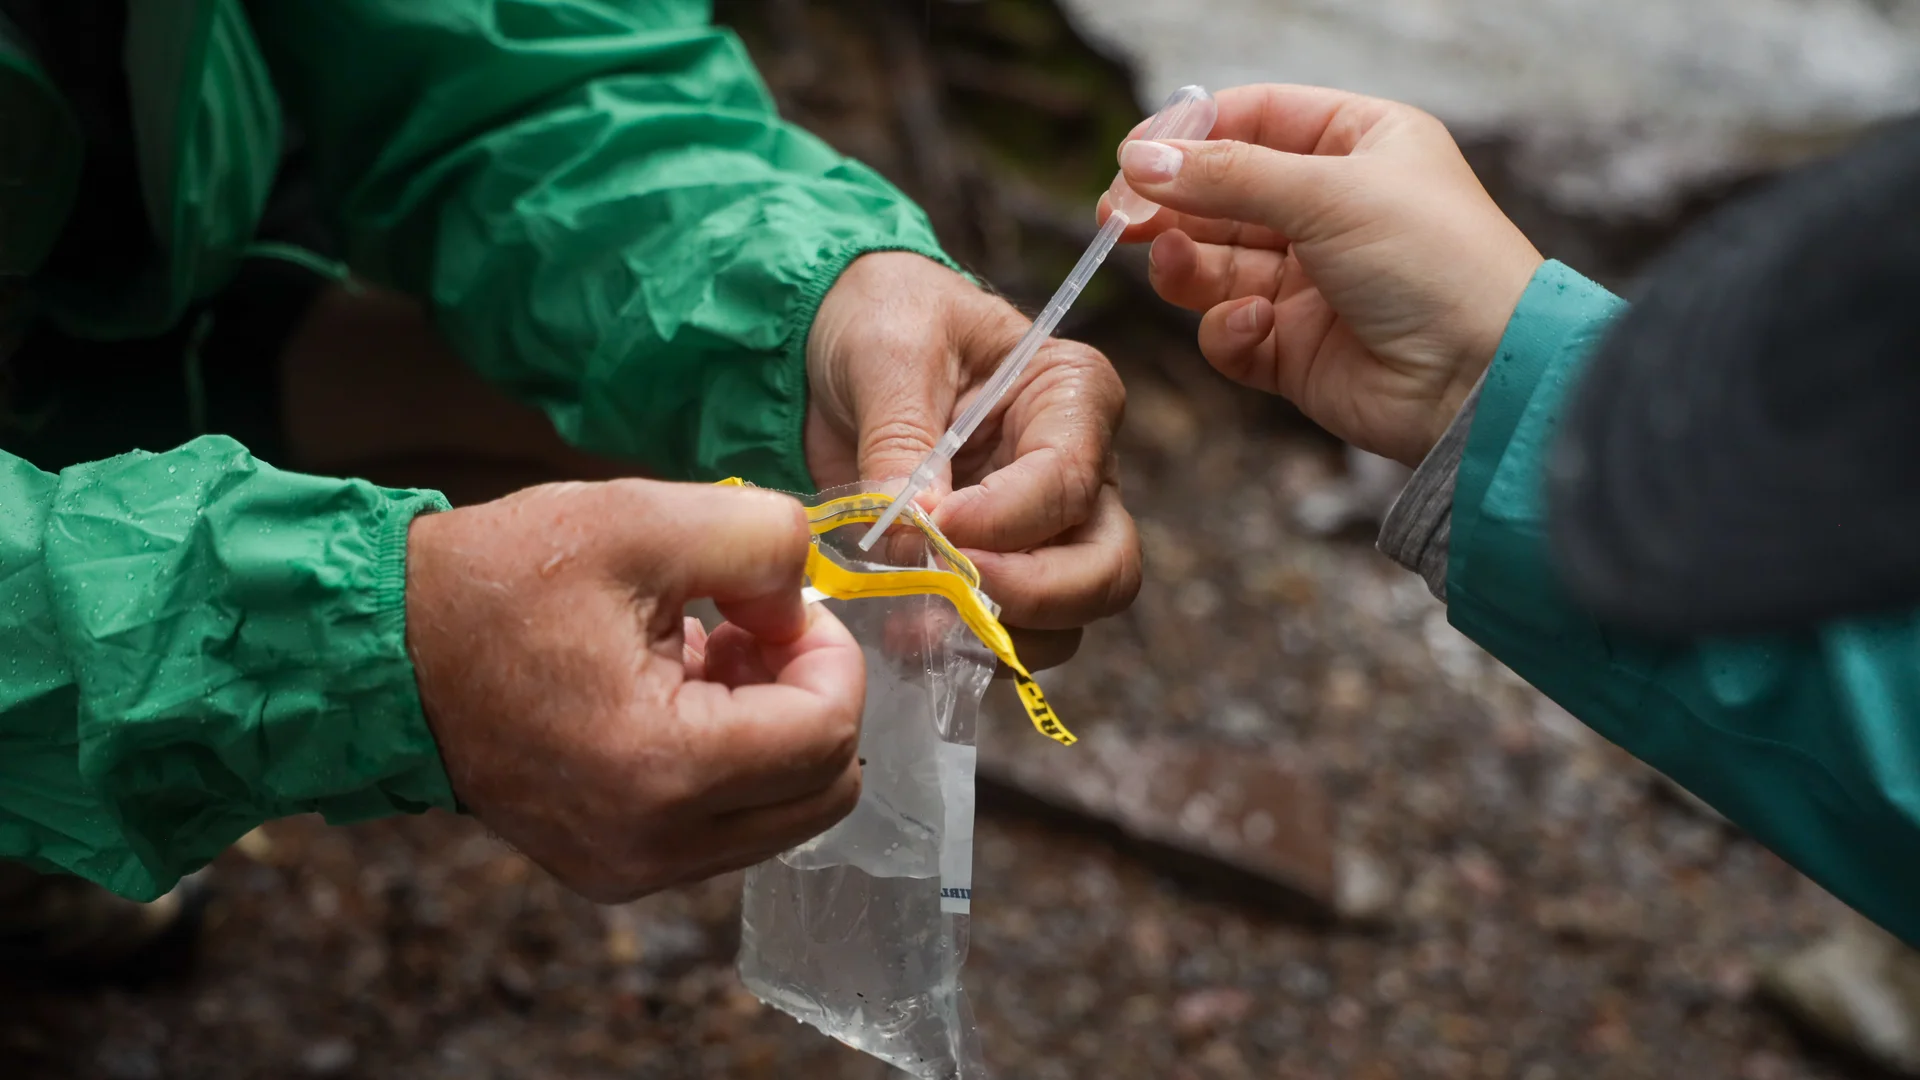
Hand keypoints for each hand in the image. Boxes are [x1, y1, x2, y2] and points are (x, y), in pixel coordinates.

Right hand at [404, 480, 863, 902]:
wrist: (381, 652)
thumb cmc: (497, 582)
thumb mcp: (640, 519)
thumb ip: (763, 540)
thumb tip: (808, 600)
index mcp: (663, 766)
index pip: (829, 734)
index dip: (831, 655)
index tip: (780, 604)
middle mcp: (653, 844)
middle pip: (824, 790)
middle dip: (811, 697)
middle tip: (752, 629)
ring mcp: (630, 868)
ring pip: (782, 814)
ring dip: (773, 731)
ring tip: (704, 655)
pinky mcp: (612, 868)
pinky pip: (726, 829)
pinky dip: (731, 763)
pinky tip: (677, 692)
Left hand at [804, 252, 1141, 662]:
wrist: (834, 341)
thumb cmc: (880, 318)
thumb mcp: (887, 352)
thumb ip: (902, 439)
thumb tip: (913, 534)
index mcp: (1072, 395)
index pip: (1068, 481)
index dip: (1007, 520)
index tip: (939, 528)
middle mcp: (1081, 470)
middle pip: (1105, 565)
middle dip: (1035, 596)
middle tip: (953, 597)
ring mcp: (1046, 531)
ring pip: (1071, 618)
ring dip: (1001, 637)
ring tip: (919, 627)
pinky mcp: (1000, 571)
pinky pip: (1014, 637)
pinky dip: (971, 653)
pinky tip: (911, 636)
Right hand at [1102, 84, 1543, 465]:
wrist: (1483, 381)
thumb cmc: (1436, 264)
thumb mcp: (1330, 193)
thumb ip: (1228, 176)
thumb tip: (1142, 160)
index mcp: (1358, 145)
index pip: (1252, 119)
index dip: (1189, 134)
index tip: (1134, 157)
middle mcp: (1331, 209)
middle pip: (1220, 194)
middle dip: (1171, 206)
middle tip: (1120, 218)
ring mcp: (1310, 282)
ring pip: (1214, 264)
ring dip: (1187, 266)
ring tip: (1174, 268)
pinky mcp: (1293, 348)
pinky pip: (1230, 330)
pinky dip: (1228, 329)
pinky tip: (1256, 326)